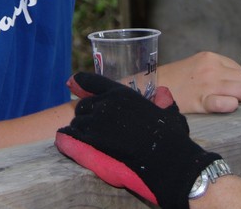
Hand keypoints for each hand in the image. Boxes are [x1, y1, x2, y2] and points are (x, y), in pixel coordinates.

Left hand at [57, 72, 221, 208]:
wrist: (168, 160)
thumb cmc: (172, 138)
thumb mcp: (170, 113)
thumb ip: (163, 101)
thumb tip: (163, 92)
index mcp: (122, 93)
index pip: (92, 81)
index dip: (80, 81)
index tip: (70, 82)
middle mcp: (106, 103)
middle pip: (82, 106)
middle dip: (86, 116)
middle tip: (95, 129)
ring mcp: (96, 122)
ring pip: (76, 124)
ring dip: (80, 132)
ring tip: (90, 143)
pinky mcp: (90, 143)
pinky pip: (69, 138)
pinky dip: (68, 142)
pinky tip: (69, 145)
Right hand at [159, 52, 240, 113]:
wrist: (152, 88)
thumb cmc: (174, 80)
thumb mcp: (195, 65)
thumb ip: (214, 69)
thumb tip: (235, 81)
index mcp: (210, 58)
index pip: (240, 70)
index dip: (237, 81)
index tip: (229, 89)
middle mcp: (212, 69)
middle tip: (233, 98)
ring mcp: (208, 85)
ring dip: (240, 100)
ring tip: (230, 103)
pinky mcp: (202, 101)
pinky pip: (228, 104)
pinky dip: (230, 107)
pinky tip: (222, 107)